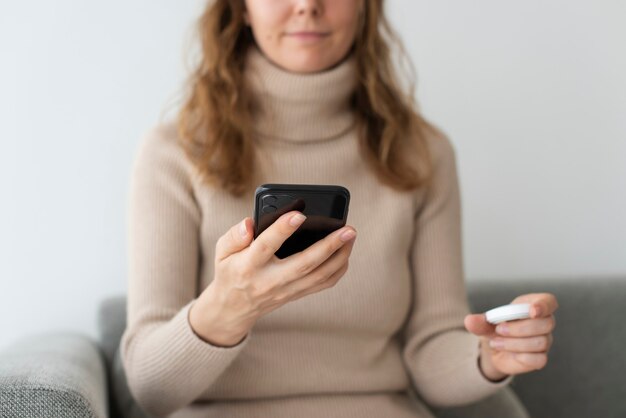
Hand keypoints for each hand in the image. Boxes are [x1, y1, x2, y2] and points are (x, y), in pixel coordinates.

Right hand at [189, 211, 356, 345]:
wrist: (234, 308)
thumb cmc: (230, 271)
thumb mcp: (222, 252)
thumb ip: (234, 235)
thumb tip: (250, 223)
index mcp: (249, 265)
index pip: (267, 246)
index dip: (283, 229)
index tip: (299, 214)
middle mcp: (270, 280)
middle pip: (304, 264)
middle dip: (329, 245)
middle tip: (347, 229)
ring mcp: (286, 290)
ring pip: (319, 275)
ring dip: (340, 256)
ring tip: (351, 236)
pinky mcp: (297, 294)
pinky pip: (323, 284)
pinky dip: (338, 269)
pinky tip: (345, 253)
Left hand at [464, 293, 557, 380]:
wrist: (494, 347)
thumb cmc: (496, 327)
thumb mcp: (486, 322)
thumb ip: (479, 321)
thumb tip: (469, 321)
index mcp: (533, 306)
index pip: (549, 301)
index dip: (544, 305)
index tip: (532, 311)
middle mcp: (544, 323)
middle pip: (546, 324)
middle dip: (520, 328)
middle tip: (499, 330)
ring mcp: (545, 341)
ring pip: (540, 342)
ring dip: (514, 343)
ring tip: (496, 342)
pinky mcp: (540, 358)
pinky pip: (538, 359)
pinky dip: (520, 356)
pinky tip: (507, 352)